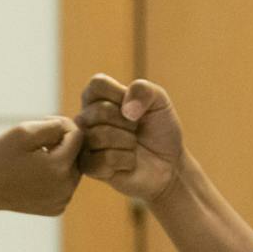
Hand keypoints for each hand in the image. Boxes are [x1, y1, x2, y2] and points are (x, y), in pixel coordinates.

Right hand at [0, 117, 83, 215]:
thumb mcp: (23, 131)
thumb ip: (53, 125)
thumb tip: (72, 129)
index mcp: (60, 167)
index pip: (77, 136)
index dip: (61, 124)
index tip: (42, 122)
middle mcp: (67, 187)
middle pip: (78, 154)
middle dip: (61, 142)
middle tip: (36, 141)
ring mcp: (62, 200)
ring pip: (73, 169)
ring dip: (59, 158)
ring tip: (35, 156)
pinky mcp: (57, 208)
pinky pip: (65, 185)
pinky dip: (56, 176)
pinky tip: (35, 173)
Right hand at [76, 74, 182, 201]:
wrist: (168, 164)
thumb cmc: (159, 130)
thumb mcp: (159, 100)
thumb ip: (143, 90)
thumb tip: (125, 109)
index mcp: (97, 97)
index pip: (97, 84)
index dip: (121, 95)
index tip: (134, 107)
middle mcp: (85, 118)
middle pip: (100, 111)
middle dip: (129, 123)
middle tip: (136, 130)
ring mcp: (84, 143)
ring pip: (101, 136)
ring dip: (129, 142)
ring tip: (132, 146)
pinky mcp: (88, 167)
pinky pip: (105, 160)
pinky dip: (126, 161)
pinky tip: (128, 162)